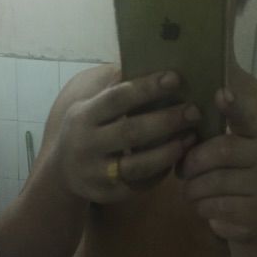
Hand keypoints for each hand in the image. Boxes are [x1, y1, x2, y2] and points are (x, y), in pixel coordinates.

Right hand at [52, 71, 199, 203]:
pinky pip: (139, 185)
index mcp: (84, 115)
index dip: (146, 88)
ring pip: (138, 165)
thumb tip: (149, 62)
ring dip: (169, 151)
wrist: (62, 171)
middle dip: (166, 120)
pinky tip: (177, 156)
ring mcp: (95, 172)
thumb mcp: (90, 106)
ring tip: (191, 136)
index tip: (175, 78)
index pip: (117, 98)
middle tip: (194, 110)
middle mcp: (87, 144)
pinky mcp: (107, 194)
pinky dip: (161, 171)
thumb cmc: (85, 128)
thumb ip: (114, 89)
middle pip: (131, 132)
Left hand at [180, 89, 256, 241]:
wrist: (247, 213)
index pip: (244, 116)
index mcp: (251, 133)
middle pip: (223, 150)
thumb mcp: (217, 150)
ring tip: (187, 189)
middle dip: (194, 161)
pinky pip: (218, 205)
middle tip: (181, 170)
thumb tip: (178, 124)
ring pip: (217, 180)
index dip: (233, 105)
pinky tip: (200, 203)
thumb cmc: (224, 172)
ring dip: (193, 187)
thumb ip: (205, 136)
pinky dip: (201, 205)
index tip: (221, 92)